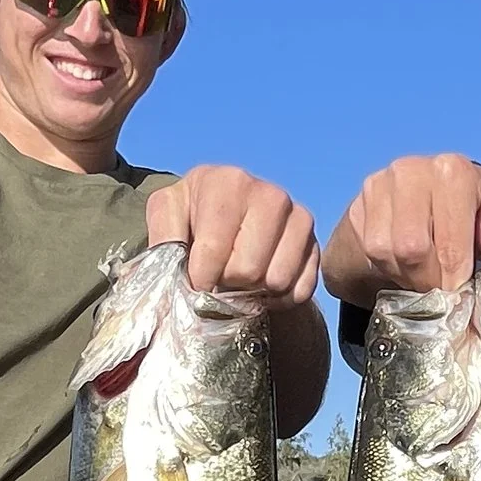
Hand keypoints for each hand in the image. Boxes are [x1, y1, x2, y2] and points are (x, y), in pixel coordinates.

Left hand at [148, 165, 320, 304]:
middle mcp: (270, 194)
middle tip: (218, 276)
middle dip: (227, 283)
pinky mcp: (315, 243)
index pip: (214, 248)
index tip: (194, 282)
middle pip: (248, 268)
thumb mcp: (168, 214)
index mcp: (228, 181)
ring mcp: (298, 217)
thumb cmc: (194, 215)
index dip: (200, 276)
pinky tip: (262, 286)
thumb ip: (165, 238)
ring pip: (277, 280)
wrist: (230, 212)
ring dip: (254, 292)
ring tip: (240, 279)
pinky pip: (301, 289)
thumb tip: (177, 274)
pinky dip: (279, 299)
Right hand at [322, 154, 480, 300]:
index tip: (461, 296)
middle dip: (430, 280)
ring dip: (408, 274)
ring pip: (386, 252)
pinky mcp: (360, 202)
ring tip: (426, 270)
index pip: (449, 246)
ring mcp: (381, 183)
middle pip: (412, 250)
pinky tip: (406, 260)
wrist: (435, 197)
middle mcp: (413, 169)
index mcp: (455, 171)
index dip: (455, 282)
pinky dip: (389, 266)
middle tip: (443, 288)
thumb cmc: (476, 214)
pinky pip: (369, 250)